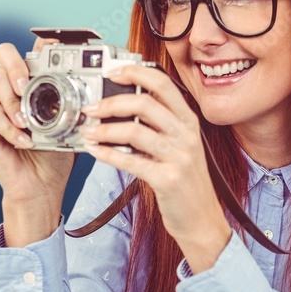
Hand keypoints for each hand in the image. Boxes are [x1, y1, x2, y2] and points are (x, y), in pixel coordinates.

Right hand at [0, 38, 76, 245]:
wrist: (42, 185)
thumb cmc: (56, 153)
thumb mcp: (72, 124)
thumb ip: (75, 102)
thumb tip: (91, 85)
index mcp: (32, 83)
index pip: (33, 52)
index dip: (41, 44)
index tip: (55, 45)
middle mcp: (11, 89)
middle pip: (4, 55)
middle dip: (16, 64)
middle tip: (26, 85)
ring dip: (14, 102)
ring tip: (26, 122)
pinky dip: (11, 130)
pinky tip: (25, 141)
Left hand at [78, 65, 230, 272]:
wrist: (202, 220)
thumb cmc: (185, 182)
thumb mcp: (179, 146)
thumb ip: (159, 126)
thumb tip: (122, 107)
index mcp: (188, 121)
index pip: (162, 84)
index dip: (136, 73)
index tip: (112, 71)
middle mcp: (185, 135)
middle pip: (144, 104)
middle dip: (111, 103)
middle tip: (90, 108)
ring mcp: (178, 157)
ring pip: (135, 132)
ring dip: (105, 130)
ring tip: (88, 131)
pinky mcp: (167, 179)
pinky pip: (131, 161)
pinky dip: (108, 154)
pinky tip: (95, 151)